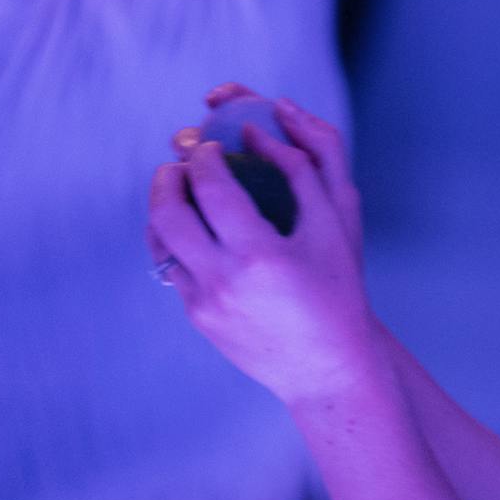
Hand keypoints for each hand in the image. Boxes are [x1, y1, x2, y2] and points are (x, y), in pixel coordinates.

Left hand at [147, 98, 376, 405]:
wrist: (328, 368)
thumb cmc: (339, 291)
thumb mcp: (333, 228)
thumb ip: (302, 171)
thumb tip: (262, 130)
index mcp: (260, 254)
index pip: (212, 187)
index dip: (205, 157)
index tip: (211, 145)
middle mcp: (224, 280)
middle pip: (169, 212)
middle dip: (169, 176)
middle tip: (181, 161)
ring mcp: (205, 303)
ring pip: (159, 241)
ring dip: (163, 206)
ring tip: (179, 189)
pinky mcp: (198, 317)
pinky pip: (171, 268)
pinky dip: (174, 239)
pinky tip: (191, 226)